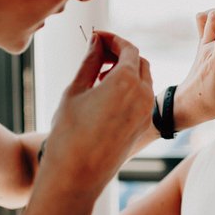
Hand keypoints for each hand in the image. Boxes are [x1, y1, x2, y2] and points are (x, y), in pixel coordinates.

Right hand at [40, 31, 152, 202]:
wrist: (76, 177)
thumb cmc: (68, 134)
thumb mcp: (75, 91)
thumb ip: (90, 62)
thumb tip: (96, 42)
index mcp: (127, 82)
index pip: (128, 48)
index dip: (112, 39)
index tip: (96, 37)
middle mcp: (143, 95)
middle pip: (140, 62)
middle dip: (121, 54)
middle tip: (97, 55)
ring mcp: (146, 113)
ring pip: (143, 80)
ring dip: (125, 72)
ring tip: (98, 77)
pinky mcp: (142, 127)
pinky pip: (141, 98)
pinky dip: (129, 89)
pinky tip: (105, 96)